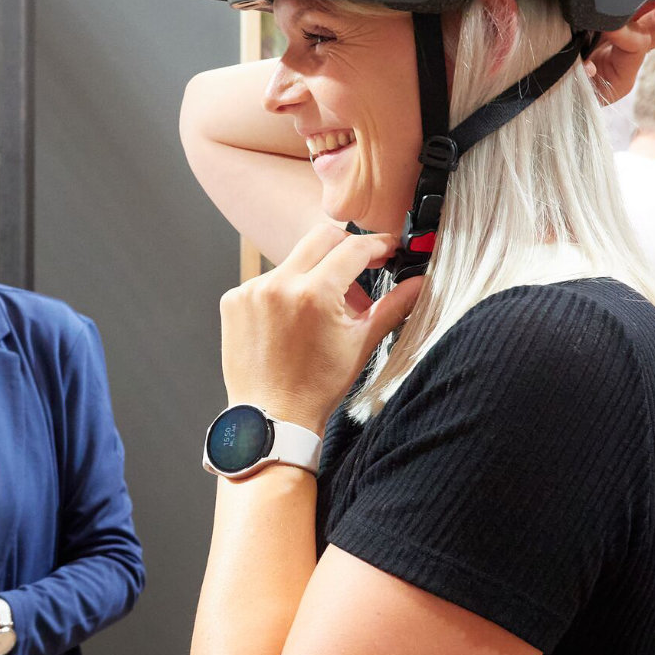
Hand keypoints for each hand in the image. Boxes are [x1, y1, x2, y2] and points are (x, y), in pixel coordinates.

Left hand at [219, 225, 426, 431]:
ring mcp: (252, 290)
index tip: (387, 251)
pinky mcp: (233, 300)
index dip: (377, 246)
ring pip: (293, 261)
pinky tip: (293, 319)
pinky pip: (267, 279)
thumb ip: (393, 306)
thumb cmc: (316, 386)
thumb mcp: (361, 343)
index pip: (353, 248)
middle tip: (361, 268)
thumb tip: (421, 283)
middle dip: (347, 248)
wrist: (271, 416)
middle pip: (322, 238)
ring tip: (326, 308)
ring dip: (314, 274)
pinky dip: (285, 291)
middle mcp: (279, 285)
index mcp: (314, 294)